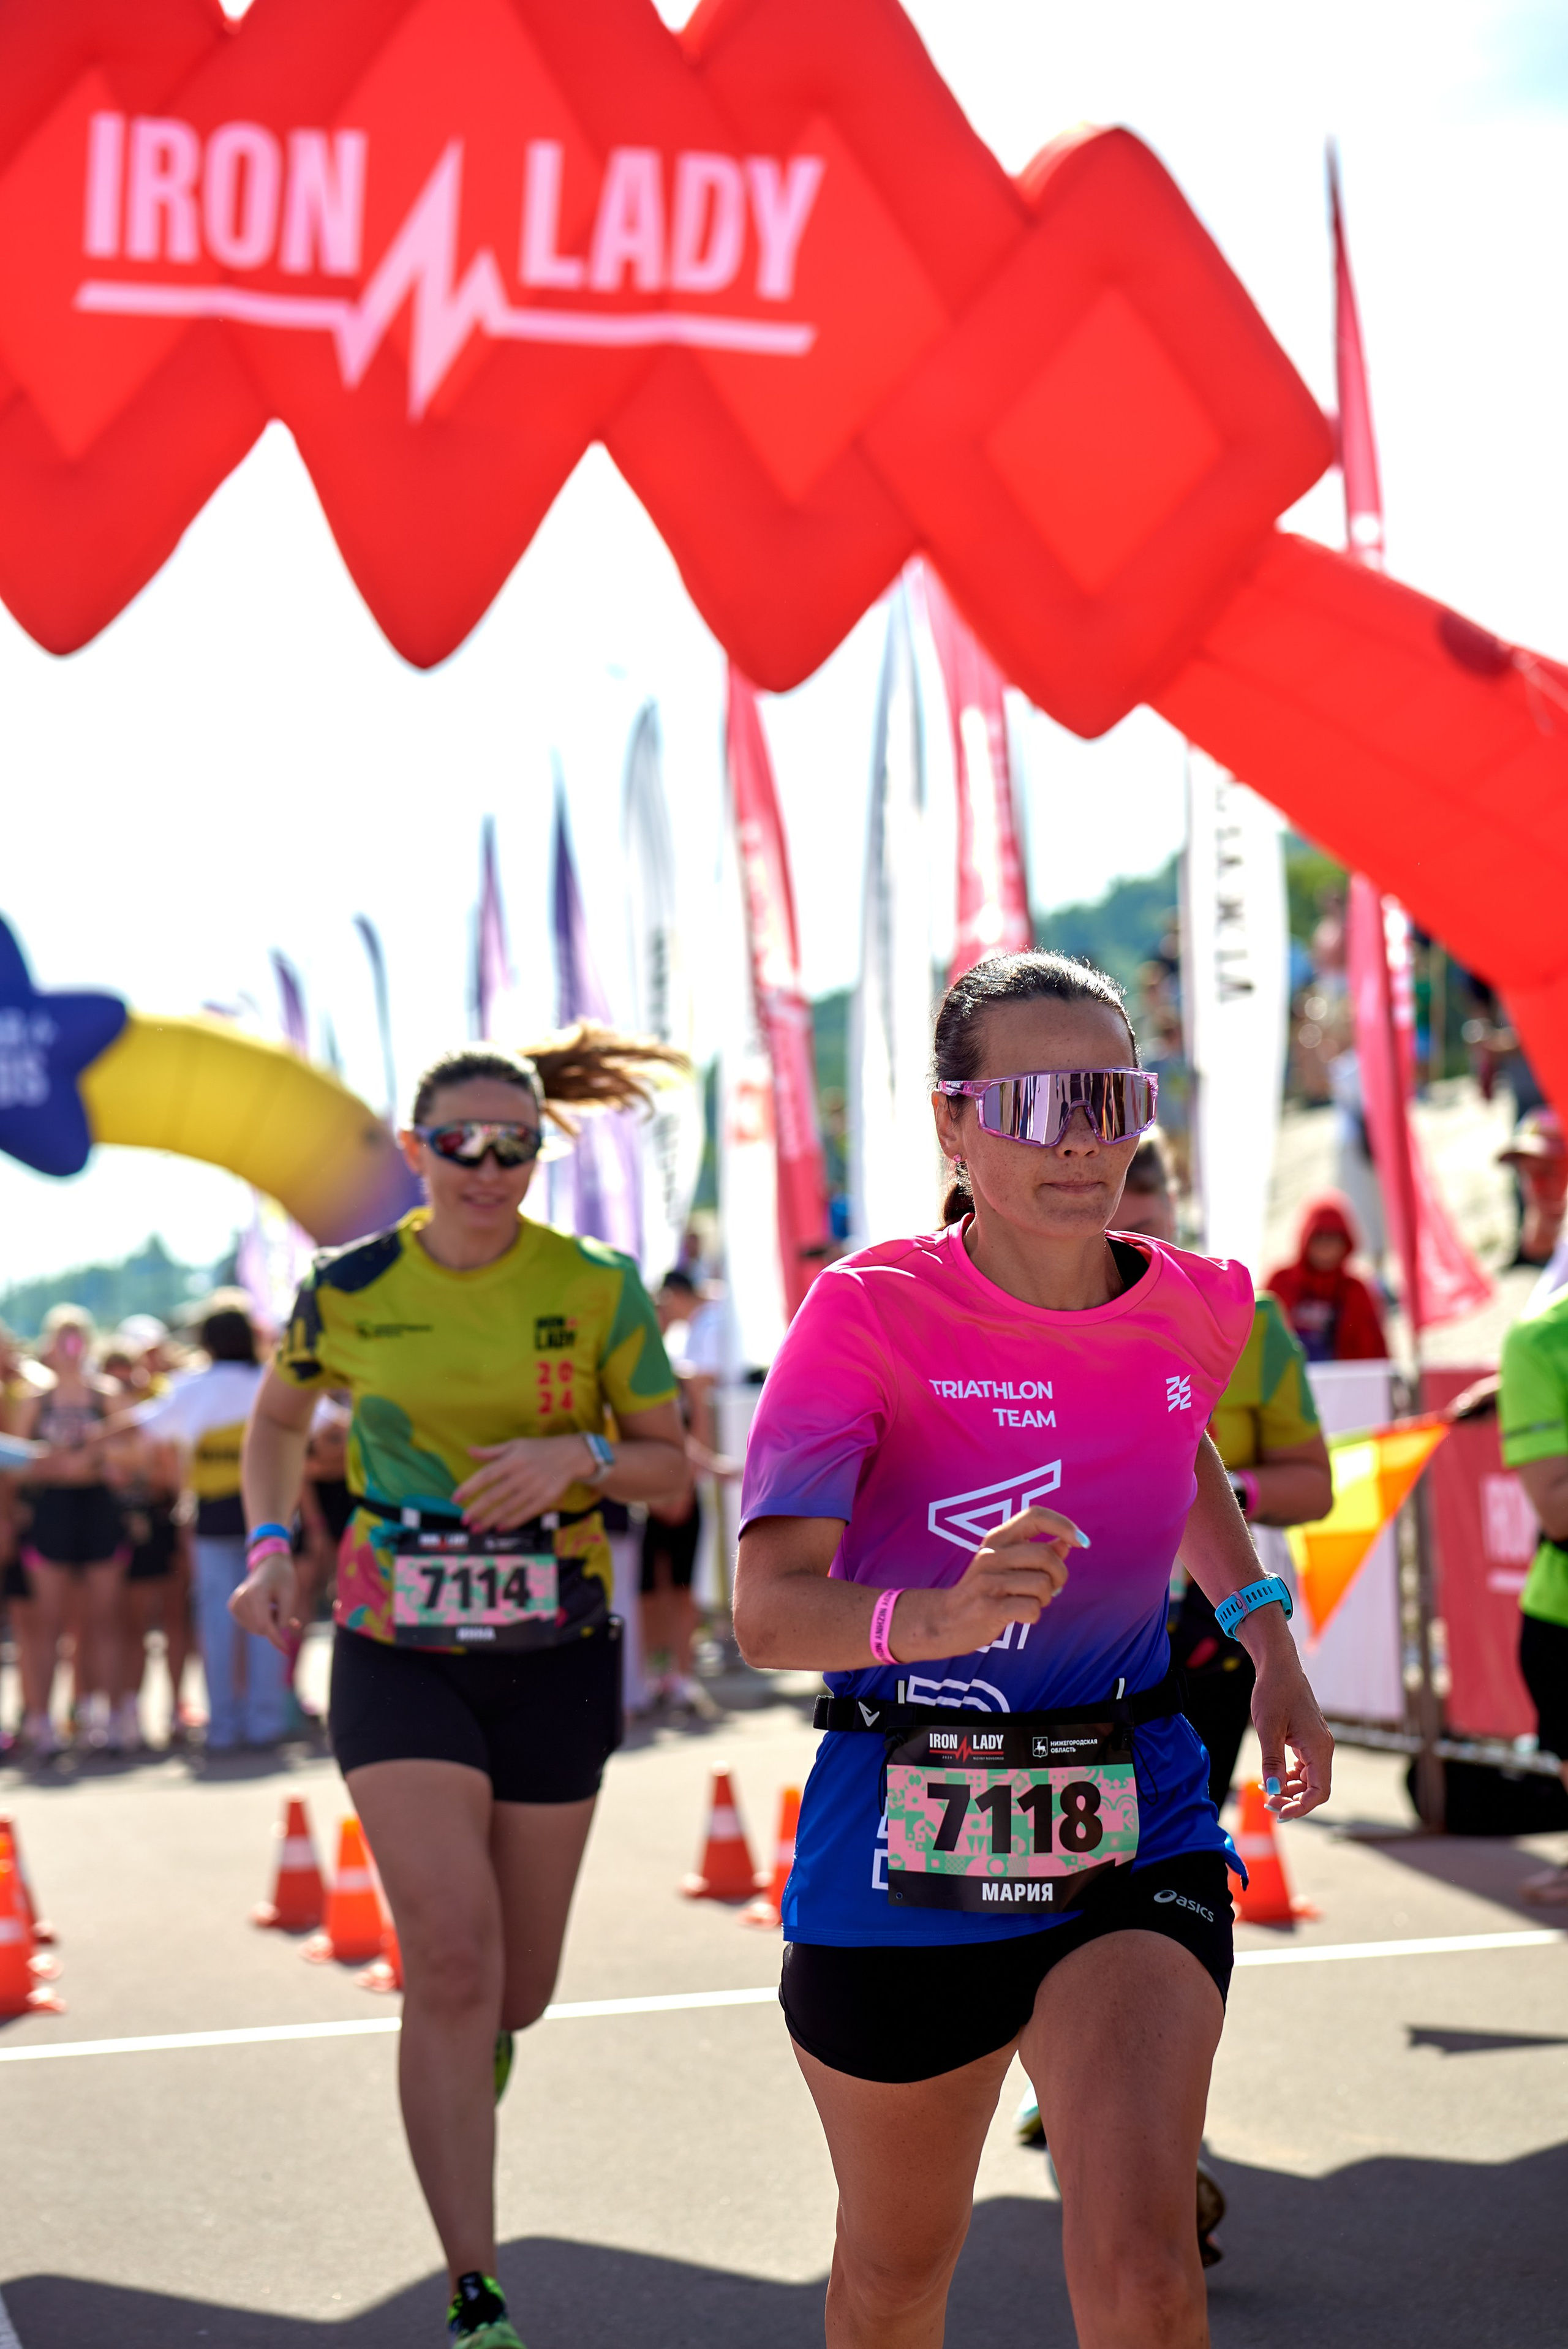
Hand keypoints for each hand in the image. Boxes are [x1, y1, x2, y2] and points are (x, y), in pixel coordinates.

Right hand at [229, 1550, 299, 1652]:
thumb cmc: (283, 1579)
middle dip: (275, 1626)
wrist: (269, 1565)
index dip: (276, 1638)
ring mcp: (234, 1603)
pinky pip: (250, 1625)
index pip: (265, 1624)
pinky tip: (265, 1608)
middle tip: (283, 1610)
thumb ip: (285, 1616)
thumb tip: (277, 1636)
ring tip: (273, 1606)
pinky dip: (261, 1622)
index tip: (286, 1649)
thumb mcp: (291, 1594)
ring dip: (268, 1623)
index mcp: (255, 1593)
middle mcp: (241, 1598)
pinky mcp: (233, 1607)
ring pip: (255, 1628)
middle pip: (260, 1628)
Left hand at [454, 1436, 592, 1531]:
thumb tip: (469, 1451)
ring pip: (508, 1507)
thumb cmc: (539, 1449)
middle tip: (464, 1520)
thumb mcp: (515, 1444)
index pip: (486, 1475)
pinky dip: (512, 1522)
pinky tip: (500, 1528)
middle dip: (477, 1509)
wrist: (571, 1455)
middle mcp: (521, 1475)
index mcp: (512, 1460)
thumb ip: (491, 1451)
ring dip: (491, 1519)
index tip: (455, 1498)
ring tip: (477, 1528)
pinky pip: (526, 1513)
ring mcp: (534, 1488)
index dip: (469, 1487)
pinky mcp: (546, 1499)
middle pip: (495, 1495)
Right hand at [896, 1506, 1084, 1661]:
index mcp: (997, 1538)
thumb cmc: (982, 1591)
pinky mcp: (989, 1608)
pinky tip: (1020, 1616)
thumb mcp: (1005, 1564)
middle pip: (1046, 1555)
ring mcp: (988, 1581)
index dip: (1064, 1524)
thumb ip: (1035, 1552)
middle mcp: (991, 1554)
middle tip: (1052, 1588)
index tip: (1081, 1541)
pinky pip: (1032, 1609)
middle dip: (1060, 1576)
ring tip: (1029, 1601)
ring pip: (1043, 1585)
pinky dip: (1033, 1615)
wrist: (944, 1620)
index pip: (1035, 1516)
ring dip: (1045, 1599)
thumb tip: (1067, 1543)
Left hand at [1250, 1652, 1332, 1818]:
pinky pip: (1303, 1767)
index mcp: (1319, 1747)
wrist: (1279, 1666)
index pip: (1320, 1791)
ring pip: (1309, 1779)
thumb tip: (1272, 1791)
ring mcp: (1316, 1744)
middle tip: (1266, 1802)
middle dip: (1292, 1800)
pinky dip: (1288, 1776)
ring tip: (1265, 1789)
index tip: (1278, 1812)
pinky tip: (1270, 1776)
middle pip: (1315, 1788)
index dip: (1302, 1807)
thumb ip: (1271, 1761)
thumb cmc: (1274, 1692)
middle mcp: (1322, 1747)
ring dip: (1289, 1789)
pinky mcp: (1307, 1739)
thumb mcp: (1268, 1728)